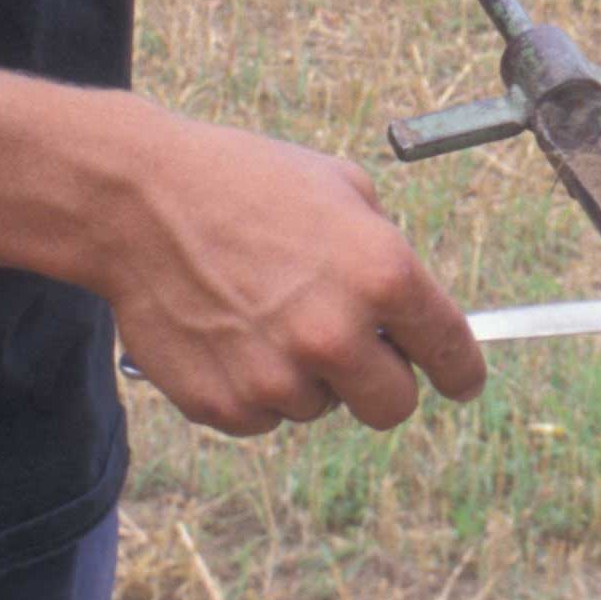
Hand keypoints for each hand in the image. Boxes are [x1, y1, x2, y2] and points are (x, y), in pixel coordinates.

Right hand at [90, 105, 484, 436]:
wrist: (138, 202)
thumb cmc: (242, 182)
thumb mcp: (340, 187)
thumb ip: (384, 250)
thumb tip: (405, 304)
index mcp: (381, 273)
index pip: (450, 352)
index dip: (461, 371)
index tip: (462, 381)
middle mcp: (337, 335)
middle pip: (394, 406)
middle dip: (381, 381)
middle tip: (351, 347)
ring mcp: (279, 378)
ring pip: (320, 407)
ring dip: (307, 375)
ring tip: (264, 313)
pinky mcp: (226, 407)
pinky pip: (263, 416)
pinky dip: (254, 387)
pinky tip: (229, 333)